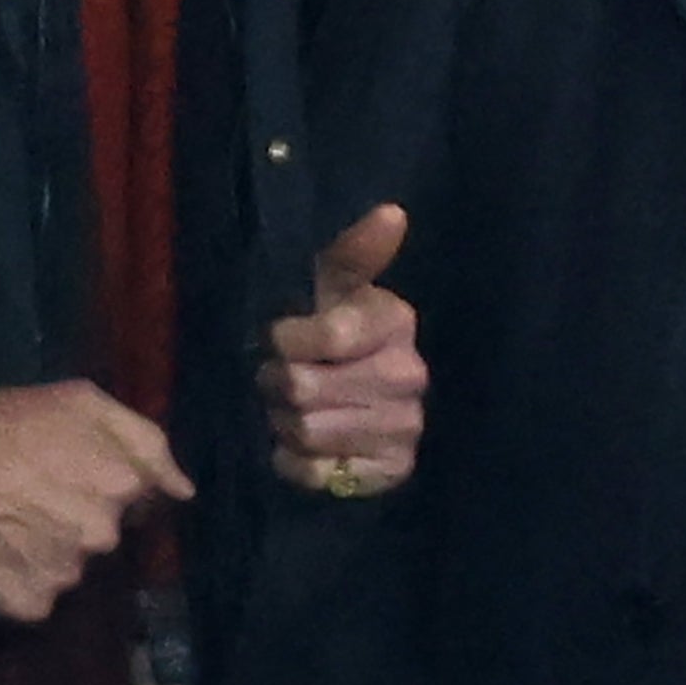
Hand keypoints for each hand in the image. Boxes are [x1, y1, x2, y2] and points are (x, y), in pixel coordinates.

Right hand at [0, 381, 193, 621]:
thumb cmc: (4, 419)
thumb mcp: (83, 401)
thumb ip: (146, 441)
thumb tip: (184, 490)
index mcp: (122, 486)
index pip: (144, 502)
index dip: (111, 487)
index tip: (77, 477)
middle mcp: (101, 537)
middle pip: (104, 538)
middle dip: (79, 521)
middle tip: (34, 498)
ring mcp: (64, 576)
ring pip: (69, 569)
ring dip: (49, 553)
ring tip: (7, 524)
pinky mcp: (27, 605)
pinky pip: (35, 597)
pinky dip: (19, 580)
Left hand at [260, 204, 426, 497]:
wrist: (367, 409)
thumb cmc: (338, 333)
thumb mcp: (336, 287)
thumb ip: (354, 252)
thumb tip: (392, 211)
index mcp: (397, 322)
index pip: (329, 335)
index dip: (288, 340)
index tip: (280, 339)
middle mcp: (409, 375)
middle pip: (306, 388)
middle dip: (277, 385)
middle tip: (278, 382)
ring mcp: (405, 428)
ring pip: (306, 430)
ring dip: (282, 423)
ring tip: (290, 411)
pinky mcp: (391, 472)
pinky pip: (315, 473)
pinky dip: (294, 462)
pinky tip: (303, 447)